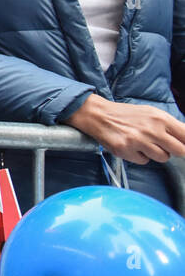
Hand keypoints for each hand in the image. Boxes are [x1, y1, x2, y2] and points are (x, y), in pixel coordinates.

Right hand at [65, 94, 184, 164]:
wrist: (99, 115)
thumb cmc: (126, 115)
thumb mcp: (151, 113)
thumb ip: (169, 125)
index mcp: (160, 118)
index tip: (184, 146)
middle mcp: (151, 130)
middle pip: (180, 151)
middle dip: (175, 151)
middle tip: (165, 146)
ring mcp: (138, 141)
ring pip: (163, 158)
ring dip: (156, 153)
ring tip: (144, 144)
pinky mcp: (126, 150)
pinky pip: (144, 161)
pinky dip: (140, 156)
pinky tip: (133, 147)